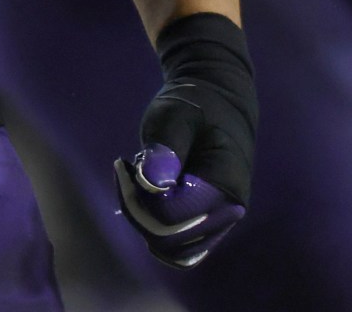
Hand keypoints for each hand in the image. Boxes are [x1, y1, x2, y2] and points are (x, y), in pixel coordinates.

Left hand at [120, 12, 254, 267]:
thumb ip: (165, 147)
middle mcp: (227, 213)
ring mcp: (218, 224)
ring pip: (169, 249)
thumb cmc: (195, 106)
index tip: (124, 163)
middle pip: (168, 239)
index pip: (172, 217)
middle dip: (137, 208)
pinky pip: (173, 246)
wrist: (217, 104)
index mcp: (226, 185)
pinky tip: (144, 193)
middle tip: (126, 169)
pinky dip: (152, 226)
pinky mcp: (204, 226)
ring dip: (143, 219)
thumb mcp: (175, 116)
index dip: (139, 198)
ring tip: (138, 180)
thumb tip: (154, 183)